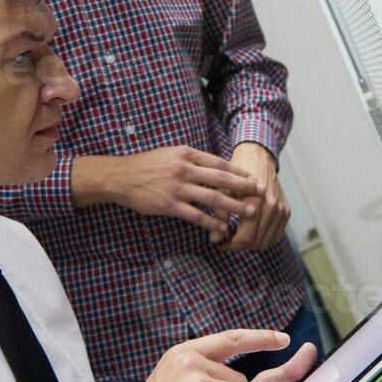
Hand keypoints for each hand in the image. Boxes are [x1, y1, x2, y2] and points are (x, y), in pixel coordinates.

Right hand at [74, 146, 263, 241]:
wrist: (121, 177)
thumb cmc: (147, 165)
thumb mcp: (171, 154)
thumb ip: (192, 159)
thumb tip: (215, 166)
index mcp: (187, 154)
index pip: (219, 163)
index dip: (238, 171)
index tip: (253, 178)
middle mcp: (185, 169)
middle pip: (221, 179)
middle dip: (244, 187)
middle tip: (260, 193)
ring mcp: (177, 188)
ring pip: (213, 198)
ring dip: (233, 206)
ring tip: (248, 212)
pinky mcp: (169, 205)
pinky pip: (196, 215)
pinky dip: (211, 222)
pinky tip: (222, 228)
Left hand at [223, 143, 290, 251]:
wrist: (257, 158)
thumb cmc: (236, 173)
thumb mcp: (223, 190)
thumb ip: (219, 215)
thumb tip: (214, 239)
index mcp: (255, 201)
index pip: (245, 238)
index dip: (231, 245)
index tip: (221, 242)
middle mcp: (271, 207)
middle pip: (256, 243)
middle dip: (240, 245)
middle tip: (228, 239)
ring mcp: (281, 210)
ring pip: (266, 242)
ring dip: (252, 243)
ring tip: (238, 234)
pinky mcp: (286, 211)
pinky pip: (276, 235)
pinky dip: (263, 238)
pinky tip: (251, 230)